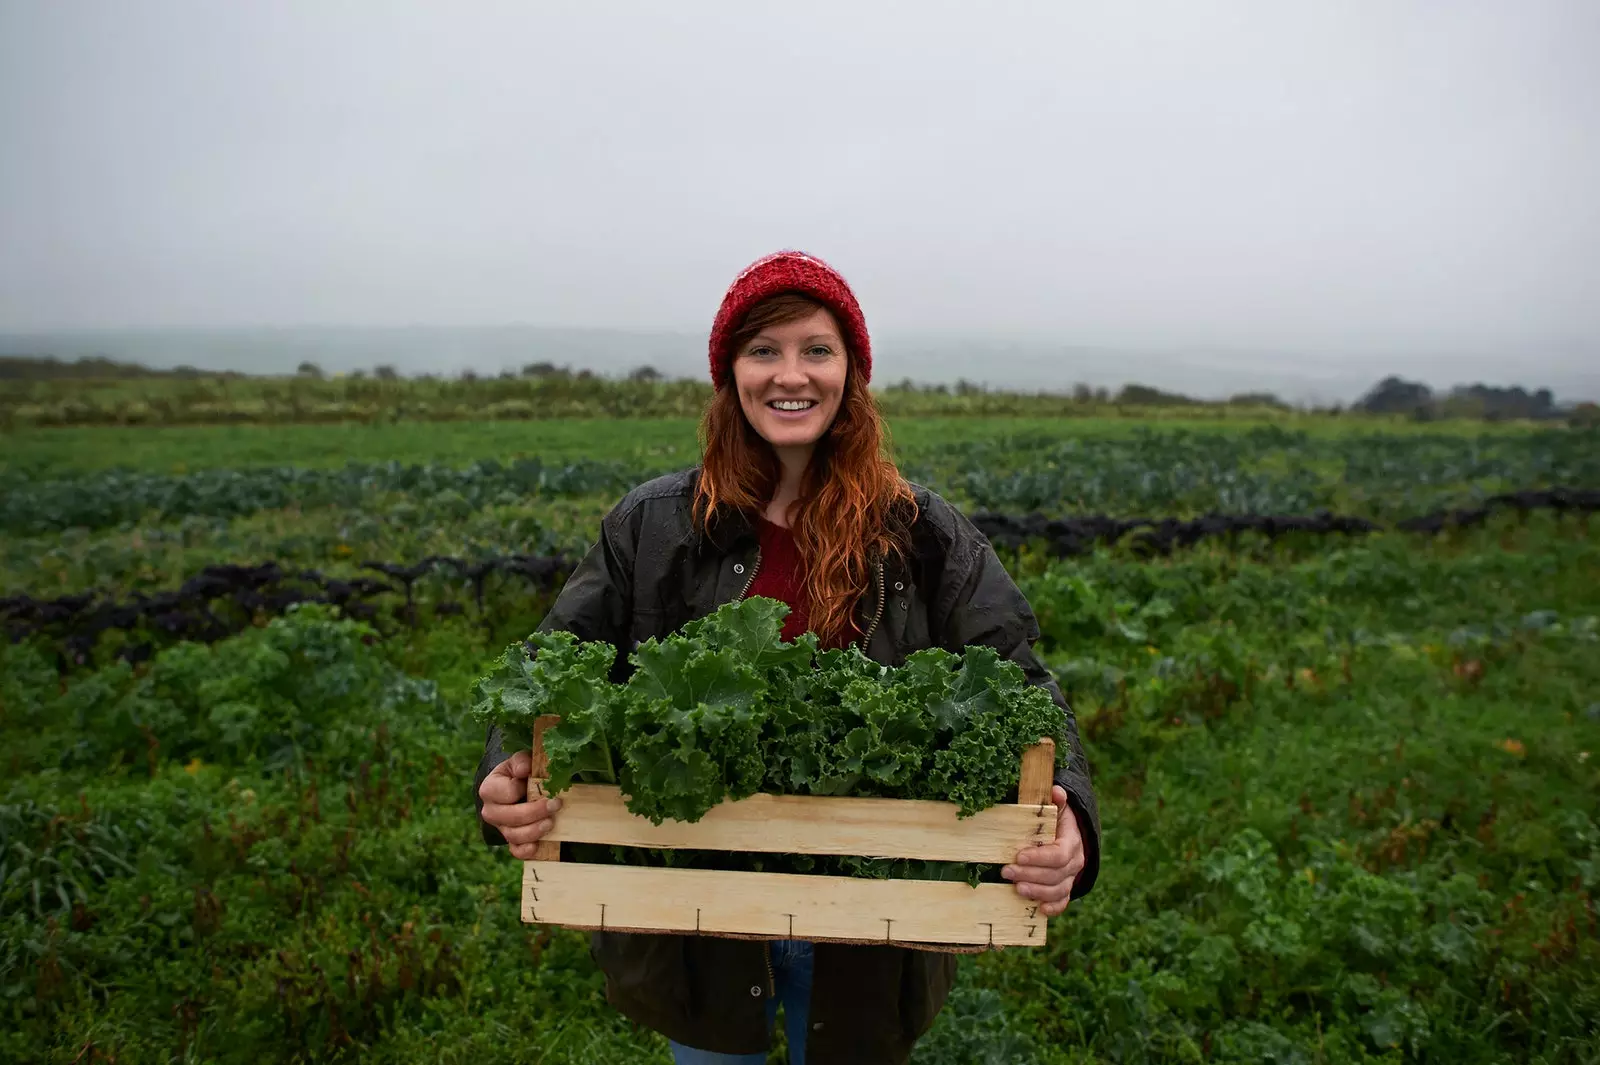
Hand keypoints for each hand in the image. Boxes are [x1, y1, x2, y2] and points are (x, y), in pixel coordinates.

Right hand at [478, 750, 562, 859]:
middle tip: (555, 805)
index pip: (507, 792)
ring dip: (535, 831)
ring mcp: (500, 827)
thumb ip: (521, 761)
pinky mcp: (511, 840)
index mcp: (490, 789)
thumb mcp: (518, 762)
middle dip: (535, 812)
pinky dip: (527, 850)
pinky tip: (539, 845)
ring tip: (551, 822)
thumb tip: (525, 769)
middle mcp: (491, 811)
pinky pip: (516, 851)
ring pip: (514, 835)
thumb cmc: (518, 774)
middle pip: (511, 817)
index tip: (541, 783)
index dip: (524, 789)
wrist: (514, 788)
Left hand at [1001, 785, 1084, 917]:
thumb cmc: (1055, 821)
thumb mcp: (1056, 808)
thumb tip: (1056, 791)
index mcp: (1072, 842)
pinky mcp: (1065, 890)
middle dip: (1030, 875)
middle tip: (1007, 872)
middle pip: (1055, 875)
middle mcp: (1075, 863)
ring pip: (1058, 891)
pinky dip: (1052, 908)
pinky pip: (1062, 903)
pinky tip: (1038, 909)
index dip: (1039, 857)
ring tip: (1016, 888)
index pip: (1059, 854)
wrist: (1069, 836)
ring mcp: (1070, 878)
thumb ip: (1056, 801)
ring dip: (1037, 892)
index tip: (1018, 855)